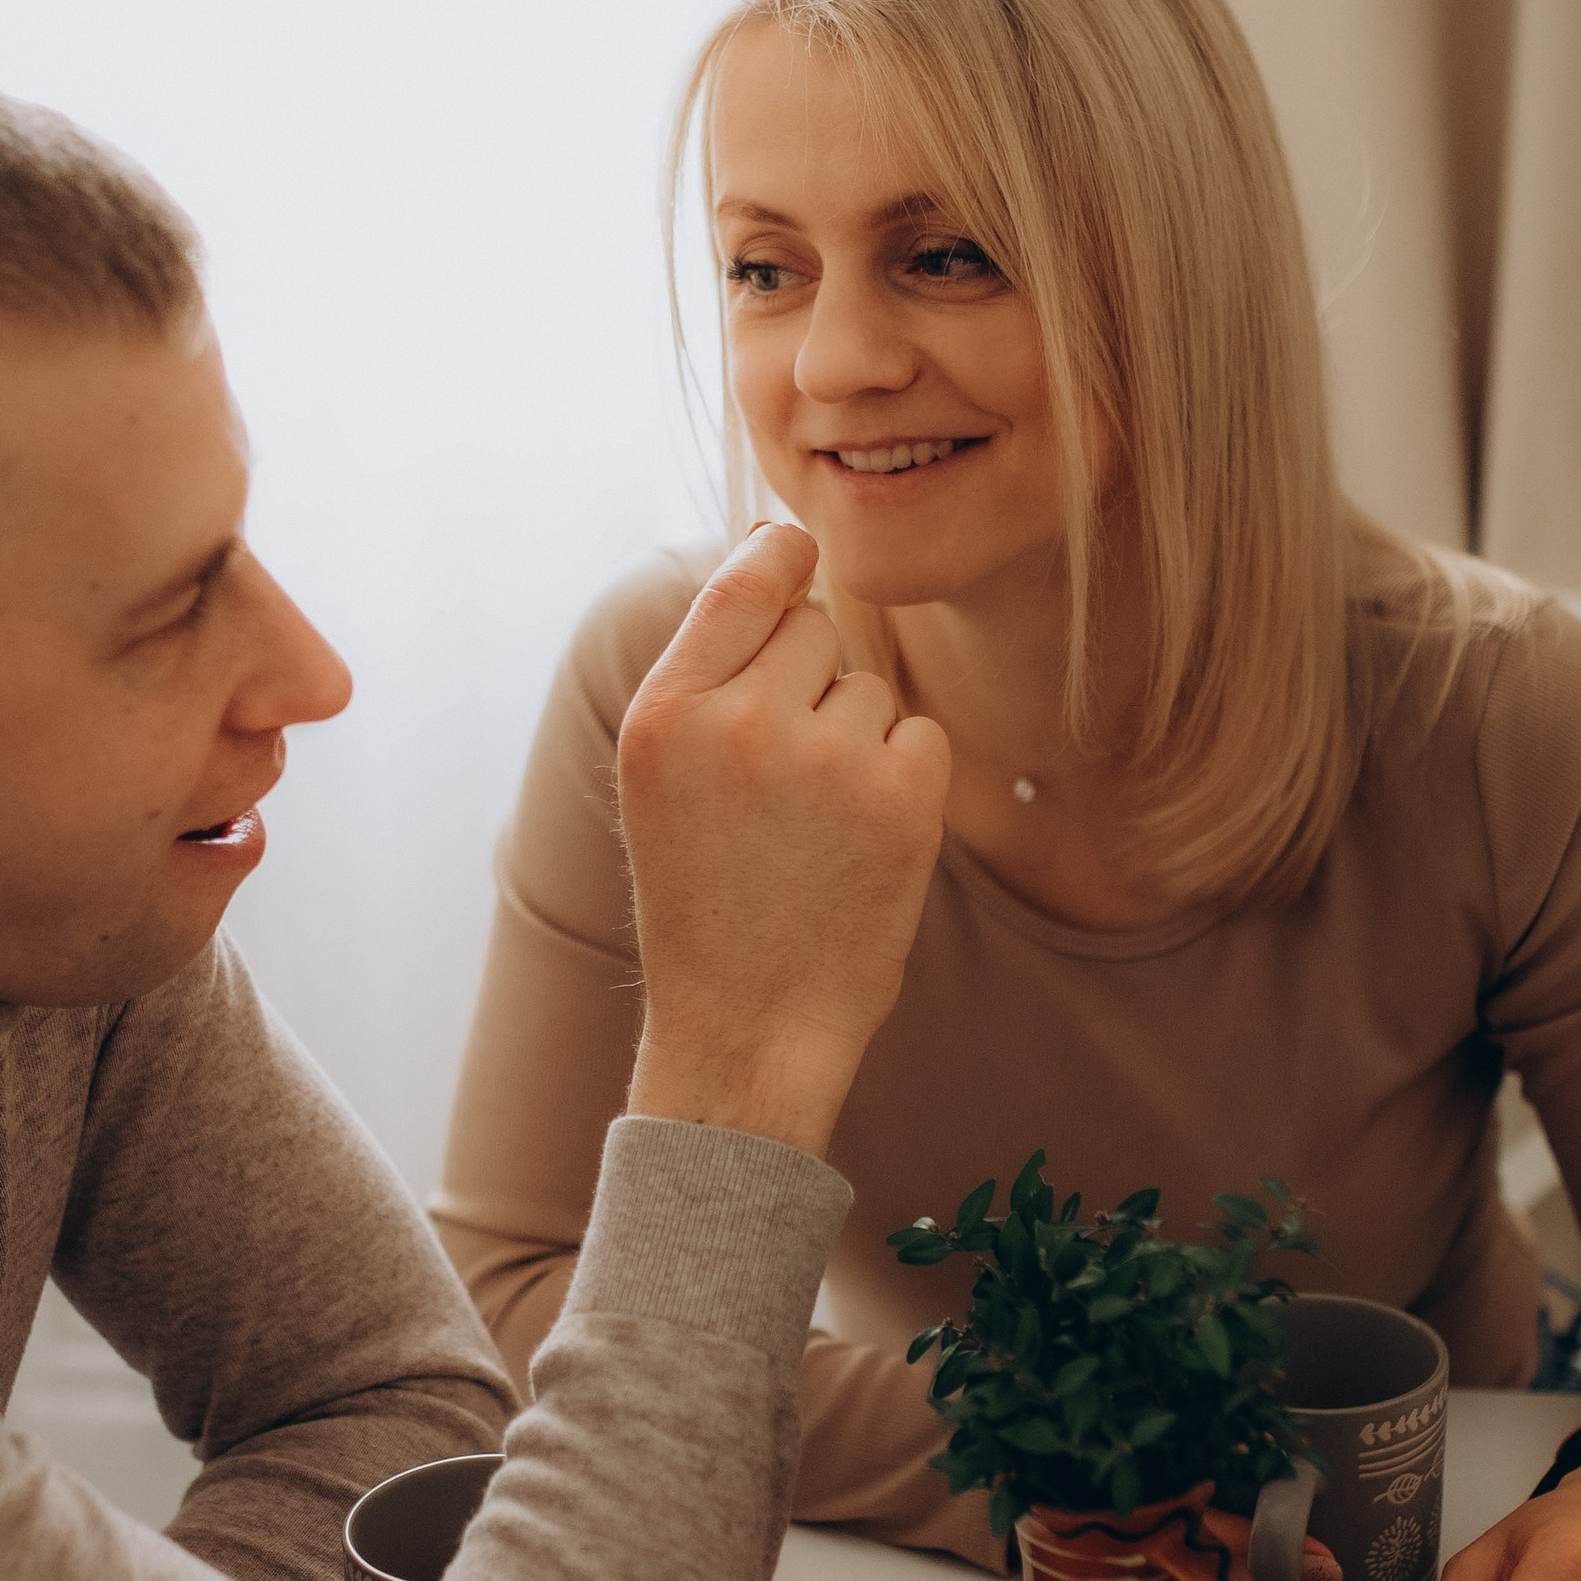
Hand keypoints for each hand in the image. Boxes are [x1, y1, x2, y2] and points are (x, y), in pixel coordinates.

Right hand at [619, 524, 948, 1154]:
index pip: (746, 578)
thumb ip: (708, 676)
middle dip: (811, 681)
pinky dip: (904, 780)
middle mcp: (739, 724)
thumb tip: (781, 560)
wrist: (747, 1028)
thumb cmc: (705, 900)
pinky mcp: (902, 798)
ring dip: (856, 740)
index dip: (783, 557)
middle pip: (816, 627)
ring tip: (813, 827)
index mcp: (664, 715)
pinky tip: (862, 842)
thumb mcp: (660, 782)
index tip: (798, 552)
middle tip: (782, 777)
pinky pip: (920, 734)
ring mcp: (825, 760)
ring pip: (869, 688)